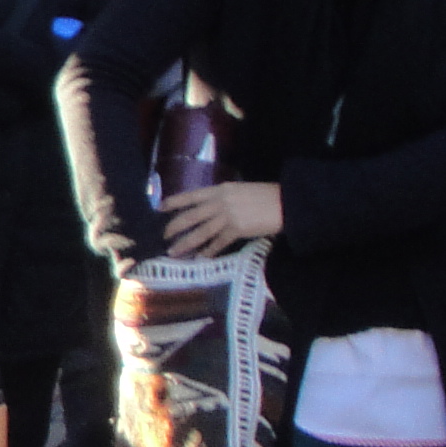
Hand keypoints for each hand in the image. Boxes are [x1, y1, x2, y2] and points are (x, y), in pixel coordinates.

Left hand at [159, 180, 281, 255]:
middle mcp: (221, 201)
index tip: (159, 208)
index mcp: (220, 189)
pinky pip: (218, 242)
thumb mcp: (240, 190)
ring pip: (201, 232)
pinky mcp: (238, 229)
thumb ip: (224, 197)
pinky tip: (200, 257)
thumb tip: (209, 208)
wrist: (286, 202)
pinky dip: (208, 251)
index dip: (174, 202)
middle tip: (164, 236)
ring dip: (186, 243)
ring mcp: (228, 215)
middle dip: (174, 227)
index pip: (191, 195)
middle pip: (191, 216)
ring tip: (174, 251)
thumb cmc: (266, 196)